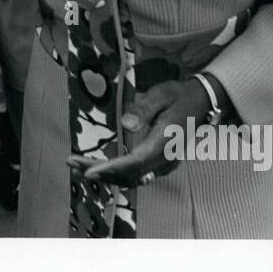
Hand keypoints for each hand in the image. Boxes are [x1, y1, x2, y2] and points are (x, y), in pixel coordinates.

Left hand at [66, 78, 212, 188]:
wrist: (201, 102)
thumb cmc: (179, 95)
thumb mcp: (161, 94)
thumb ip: (144, 108)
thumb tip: (126, 124)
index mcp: (164, 143)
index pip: (135, 162)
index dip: (111, 169)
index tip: (89, 172)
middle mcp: (164, 159)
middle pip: (128, 174)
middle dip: (99, 172)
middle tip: (71, 163)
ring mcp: (163, 164)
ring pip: (130, 177)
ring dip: (104, 174)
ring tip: (76, 165)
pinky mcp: (159, 164)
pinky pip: (135, 174)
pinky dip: (115, 173)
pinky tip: (97, 167)